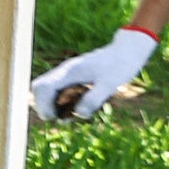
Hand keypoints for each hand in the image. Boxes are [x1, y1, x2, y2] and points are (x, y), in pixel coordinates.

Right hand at [28, 26, 158, 122]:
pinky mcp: (75, 77)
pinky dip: (65, 101)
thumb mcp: (110, 84)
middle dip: (45, 106)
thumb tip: (78, 114)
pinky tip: (80, 107)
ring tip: (71, 115)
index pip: (42, 87)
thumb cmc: (121, 65)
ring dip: (55, 105)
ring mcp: (68, 74)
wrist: (129, 50)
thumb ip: (93, 99)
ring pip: (49, 91)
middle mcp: (65, 71)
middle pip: (40, 89)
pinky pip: (61, 91)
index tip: (56, 118)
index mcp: (69, 71)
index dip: (43, 105)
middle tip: (62, 118)